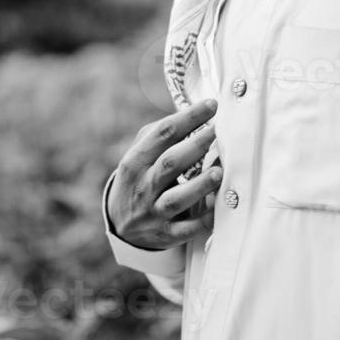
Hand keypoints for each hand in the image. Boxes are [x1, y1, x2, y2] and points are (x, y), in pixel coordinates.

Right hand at [106, 98, 221, 250]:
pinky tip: (218, 208)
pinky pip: (185, 229)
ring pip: (176, 199)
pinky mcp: (165, 233)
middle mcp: (143, 186)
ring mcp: (153, 211)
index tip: (212, 105)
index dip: (188, 118)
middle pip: (169, 163)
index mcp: (135, 161)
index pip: (162, 134)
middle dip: (195, 146)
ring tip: (218, 172)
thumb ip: (160, 134)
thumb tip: (193, 112)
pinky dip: (202, 221)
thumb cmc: (139, 178)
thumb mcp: (139, 155)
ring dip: (199, 186)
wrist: (120, 224)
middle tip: (218, 131)